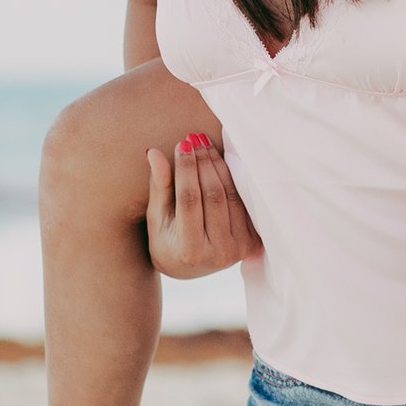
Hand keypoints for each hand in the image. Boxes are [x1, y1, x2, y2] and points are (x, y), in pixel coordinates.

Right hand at [146, 134, 261, 276]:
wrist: (188, 268)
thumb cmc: (166, 239)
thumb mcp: (156, 217)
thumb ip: (159, 186)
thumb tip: (154, 153)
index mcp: (189, 249)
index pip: (189, 199)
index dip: (186, 168)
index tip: (183, 143)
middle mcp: (217, 253)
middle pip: (213, 195)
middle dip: (204, 162)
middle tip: (195, 138)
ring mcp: (238, 249)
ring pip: (231, 195)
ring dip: (219, 166)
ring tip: (206, 145)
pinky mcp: (251, 243)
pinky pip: (243, 202)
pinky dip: (233, 179)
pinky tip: (221, 161)